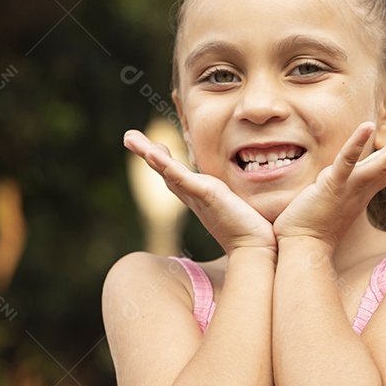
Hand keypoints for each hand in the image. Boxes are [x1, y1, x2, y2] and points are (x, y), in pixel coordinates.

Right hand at [124, 130, 276, 254]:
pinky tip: (153, 152)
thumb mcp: (240, 207)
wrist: (257, 248)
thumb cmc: (252, 231)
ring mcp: (197, 196)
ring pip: (167, 171)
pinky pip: (182, 178)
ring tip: (130, 138)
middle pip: (164, 171)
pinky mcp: (205, 195)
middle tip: (128, 137)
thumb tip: (246, 197)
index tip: (153, 147)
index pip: (177, 176)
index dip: (163, 162)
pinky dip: (166, 165)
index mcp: (201, 197)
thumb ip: (237, 200)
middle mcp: (194, 197)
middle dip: (145, 153)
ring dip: (148, 154)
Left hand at [272, 111, 385, 247]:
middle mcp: (363, 187)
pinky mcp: (332, 185)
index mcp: (364, 190)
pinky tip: (368, 125)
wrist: (303, 246)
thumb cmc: (314, 227)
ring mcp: (351, 186)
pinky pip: (347, 161)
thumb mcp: (334, 202)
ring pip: (383, 160)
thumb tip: (337, 181)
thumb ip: (341, 190)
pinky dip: (357, 143)